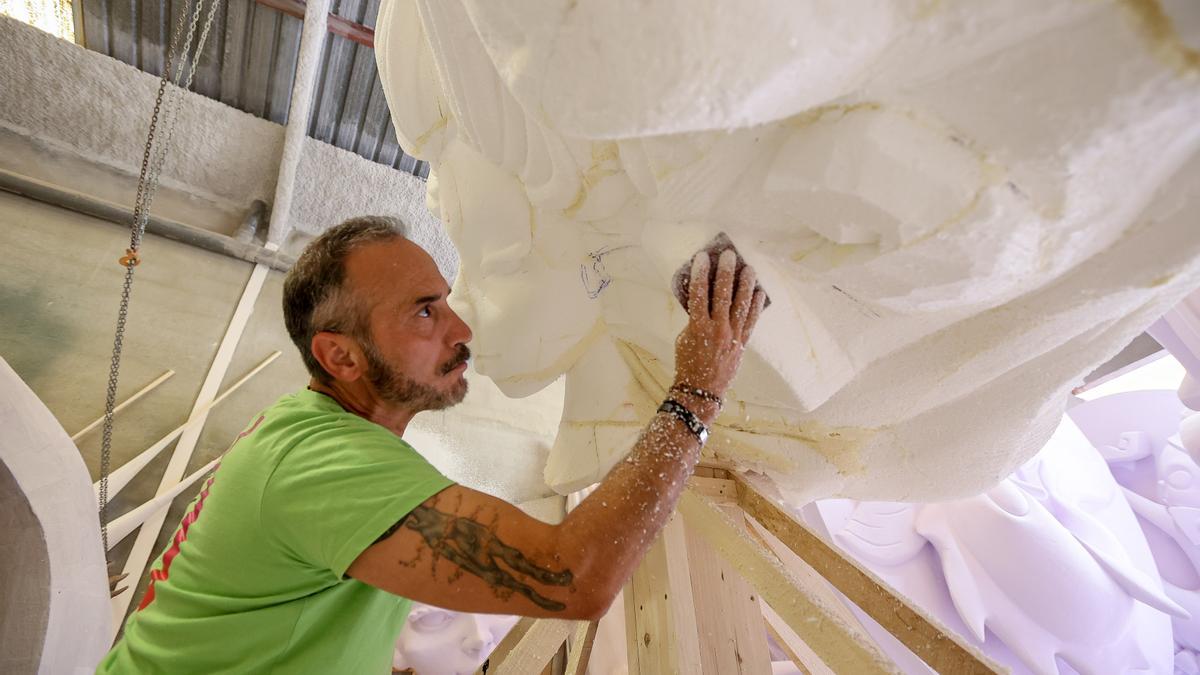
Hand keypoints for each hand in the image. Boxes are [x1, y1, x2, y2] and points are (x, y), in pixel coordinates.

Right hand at [673, 249, 765, 402]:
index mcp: (698, 327)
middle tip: (729, 255)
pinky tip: (759, 293)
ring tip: (749, 268)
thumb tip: (703, 301)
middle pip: (723, 295)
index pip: (699, 294)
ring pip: (741, 305)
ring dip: (746, 285)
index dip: (701, 273)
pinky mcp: (742, 343)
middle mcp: (718, 329)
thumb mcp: (684, 338)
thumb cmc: (687, 363)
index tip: (703, 257)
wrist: (701, 390)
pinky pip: (751, 321)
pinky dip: (755, 306)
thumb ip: (694, 319)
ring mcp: (732, 336)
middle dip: (726, 273)